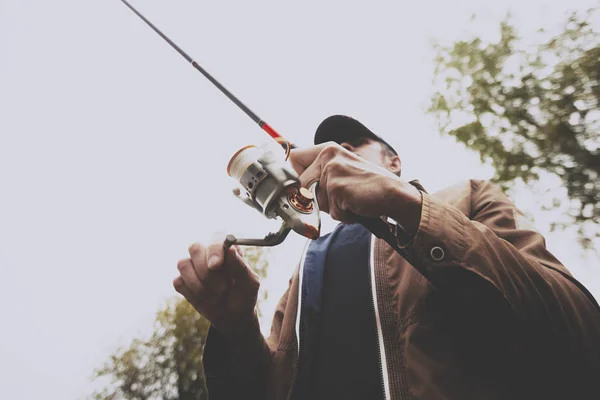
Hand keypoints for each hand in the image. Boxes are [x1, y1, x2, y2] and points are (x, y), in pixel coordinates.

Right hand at [173, 234, 259, 337]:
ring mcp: (193, 266)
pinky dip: (192, 293)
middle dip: (206, 272)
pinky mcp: (182, 280)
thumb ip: (241, 266)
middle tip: (223, 288)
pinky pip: (178, 282)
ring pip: (183, 264)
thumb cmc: (244, 295)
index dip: (214, 249)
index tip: (216, 266)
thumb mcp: (250, 283)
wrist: (233, 316)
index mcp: (226, 248)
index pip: (216, 237)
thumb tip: (230, 249)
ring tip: (217, 296)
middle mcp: (207, 253)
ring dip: (200, 285)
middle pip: (195, 247)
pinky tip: (205, 299)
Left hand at [289, 142, 421, 230]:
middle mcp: (328, 156)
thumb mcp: (340, 173)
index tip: (293, 189)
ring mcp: (332, 171)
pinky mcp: (337, 187)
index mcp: (327, 150)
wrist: (394, 194)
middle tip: (339, 199)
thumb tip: (293, 192)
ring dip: (332, 209)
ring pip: (316, 201)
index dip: (290, 178)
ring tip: (351, 200)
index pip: (293, 159)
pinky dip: (343, 215)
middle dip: (315, 200)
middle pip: (300, 185)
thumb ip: (319, 177)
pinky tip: (356, 205)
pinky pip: (330, 211)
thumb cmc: (368, 187)